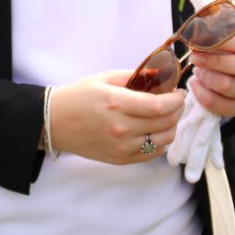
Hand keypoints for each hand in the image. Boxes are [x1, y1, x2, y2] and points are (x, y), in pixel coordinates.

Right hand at [48, 70, 185, 163]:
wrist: (55, 122)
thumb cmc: (79, 96)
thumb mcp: (106, 78)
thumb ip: (136, 75)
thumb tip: (164, 74)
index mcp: (116, 103)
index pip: (159, 106)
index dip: (176, 99)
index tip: (180, 92)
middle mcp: (120, 128)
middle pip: (165, 123)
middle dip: (178, 110)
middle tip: (177, 101)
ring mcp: (121, 147)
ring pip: (162, 141)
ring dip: (172, 127)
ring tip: (168, 116)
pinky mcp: (120, 159)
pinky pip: (151, 154)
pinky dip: (160, 142)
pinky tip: (156, 130)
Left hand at [186, 30, 234, 117]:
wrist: (229, 78)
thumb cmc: (224, 54)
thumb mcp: (222, 41)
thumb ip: (212, 36)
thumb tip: (195, 36)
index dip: (219, 41)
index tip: (199, 40)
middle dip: (214, 61)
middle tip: (194, 57)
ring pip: (227, 85)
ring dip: (205, 77)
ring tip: (196, 71)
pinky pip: (216, 103)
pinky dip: (200, 93)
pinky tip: (194, 83)